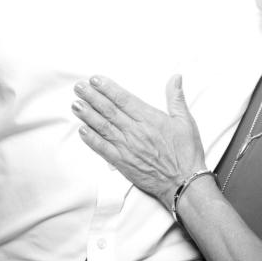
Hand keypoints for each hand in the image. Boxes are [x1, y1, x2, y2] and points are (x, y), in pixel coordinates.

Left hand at [73, 74, 207, 208]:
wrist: (183, 183)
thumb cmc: (186, 153)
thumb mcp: (186, 121)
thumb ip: (176, 98)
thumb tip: (176, 78)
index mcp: (150, 119)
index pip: (124, 99)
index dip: (108, 88)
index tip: (95, 80)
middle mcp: (135, 131)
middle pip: (109, 111)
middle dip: (92, 97)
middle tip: (79, 87)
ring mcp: (127, 147)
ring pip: (103, 127)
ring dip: (88, 115)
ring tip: (75, 104)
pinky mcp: (122, 163)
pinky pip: (103, 149)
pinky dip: (91, 140)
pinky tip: (82, 131)